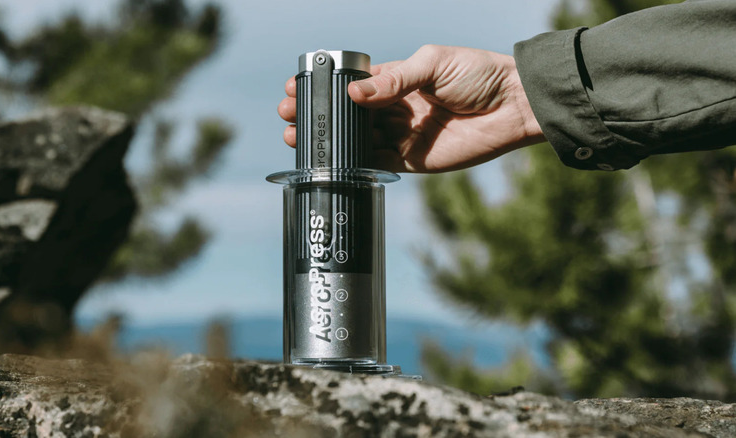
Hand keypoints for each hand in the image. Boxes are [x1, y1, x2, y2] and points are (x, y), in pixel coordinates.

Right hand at [277, 45, 544, 172]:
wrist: (514, 106)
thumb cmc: (478, 75)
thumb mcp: (432, 64)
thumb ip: (393, 80)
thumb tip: (354, 93)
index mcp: (398, 80)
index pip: (353, 85)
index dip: (326, 87)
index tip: (299, 86)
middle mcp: (395, 108)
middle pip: (348, 115)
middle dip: (319, 115)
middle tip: (290, 115)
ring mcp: (401, 135)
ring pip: (356, 140)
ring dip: (330, 141)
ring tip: (299, 138)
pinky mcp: (411, 161)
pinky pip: (376, 163)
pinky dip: (353, 162)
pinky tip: (331, 159)